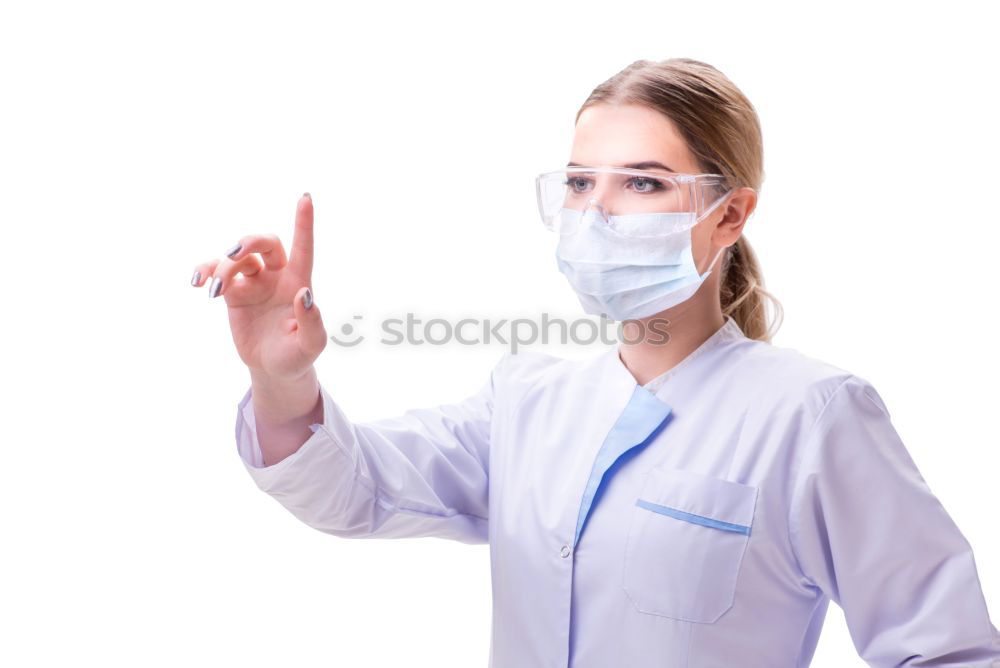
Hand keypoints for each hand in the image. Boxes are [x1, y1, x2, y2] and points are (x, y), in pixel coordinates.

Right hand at [191, 193, 327, 380]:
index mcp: (299, 282)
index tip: (306, 197)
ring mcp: (254, 282)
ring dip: (223, 268)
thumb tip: (304, 294)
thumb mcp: (311, 344)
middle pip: (265, 243)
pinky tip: (197, 283)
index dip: (304, 223)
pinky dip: (205, 272)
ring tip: (215, 291)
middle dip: (248, 241)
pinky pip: (216, 273)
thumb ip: (311, 321)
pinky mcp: (234, 293)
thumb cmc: (297, 356)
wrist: (273, 370)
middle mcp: (277, 277)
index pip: (303, 247)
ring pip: (237, 259)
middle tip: (233, 254)